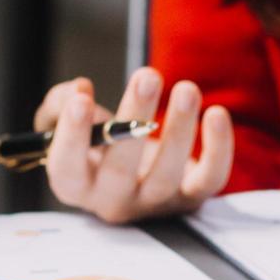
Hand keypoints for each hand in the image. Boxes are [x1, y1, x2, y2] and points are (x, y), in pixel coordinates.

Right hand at [38, 68, 234, 224]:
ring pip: (167, 174)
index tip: (82, 99)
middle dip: (134, 121)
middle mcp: (112, 201)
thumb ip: (60, 103)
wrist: (132, 176)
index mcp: (75, 184)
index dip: (73, 136)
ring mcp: (153, 203)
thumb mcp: (67, 124)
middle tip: (147, 76)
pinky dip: (219, 149)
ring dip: (179, 128)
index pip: (67, 168)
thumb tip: (79, 90)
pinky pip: (209, 179)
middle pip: (120, 170)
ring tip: (186, 89)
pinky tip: (216, 113)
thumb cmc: (95, 145)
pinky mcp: (191, 198)